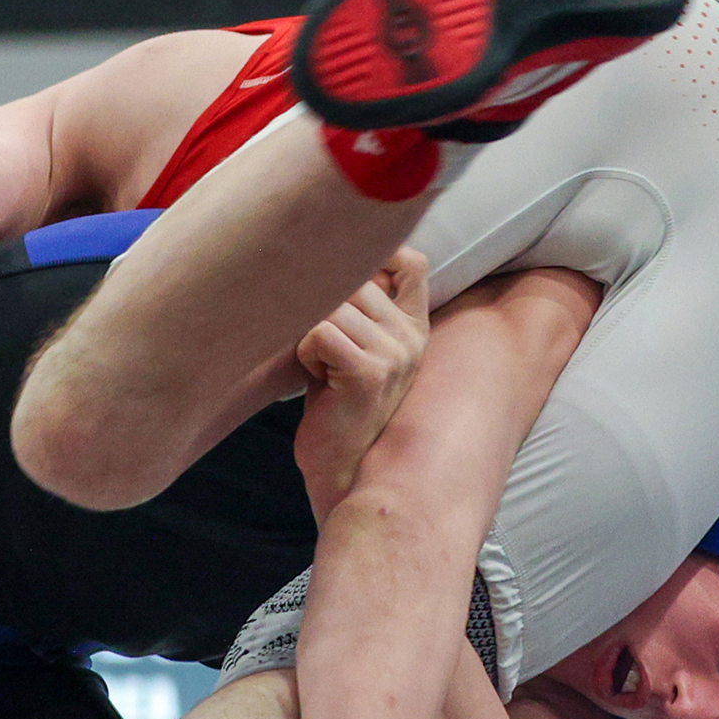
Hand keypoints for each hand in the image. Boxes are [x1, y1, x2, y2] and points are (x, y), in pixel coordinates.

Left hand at [292, 248, 428, 515]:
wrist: (339, 467)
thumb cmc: (333, 403)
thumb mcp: (351, 346)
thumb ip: (354, 305)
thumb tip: (324, 252)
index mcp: (413, 326)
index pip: (412, 263)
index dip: (376, 257)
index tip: (342, 283)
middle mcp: (411, 336)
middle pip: (354, 278)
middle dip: (320, 303)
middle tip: (319, 345)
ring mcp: (395, 354)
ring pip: (332, 304)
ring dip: (309, 332)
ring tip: (319, 366)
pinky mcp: (369, 372)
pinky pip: (320, 333)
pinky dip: (305, 353)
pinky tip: (317, 380)